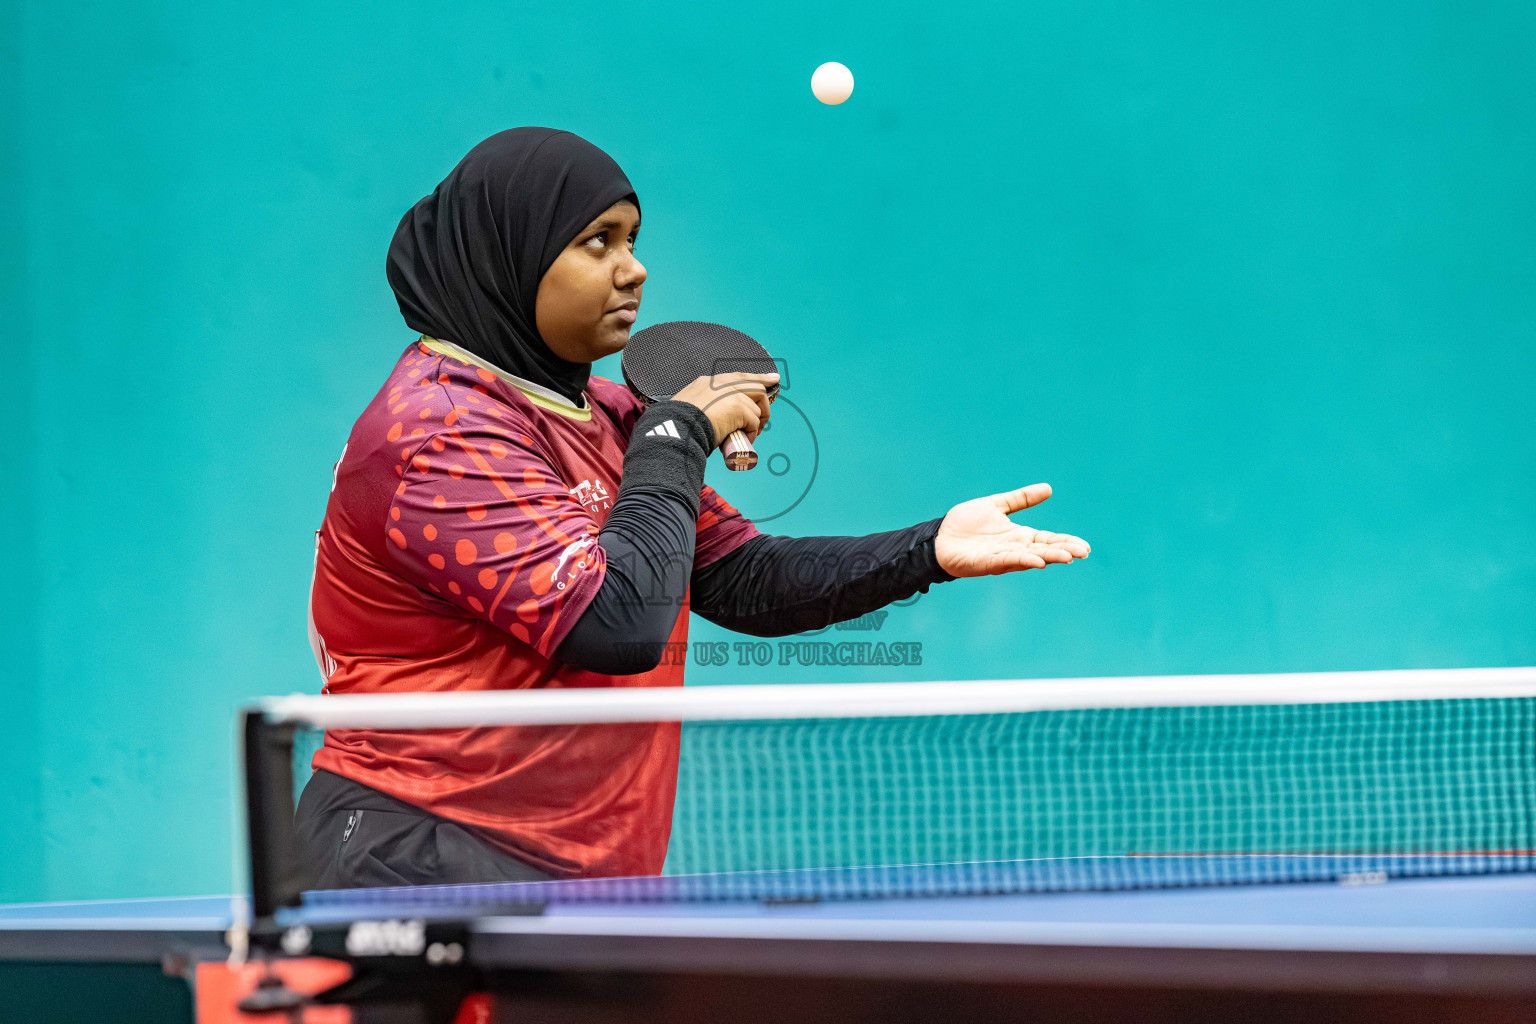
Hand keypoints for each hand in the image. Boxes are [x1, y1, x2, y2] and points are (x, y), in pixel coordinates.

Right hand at [672, 371, 778, 448]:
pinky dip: (752, 432)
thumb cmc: (678, 425)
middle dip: (764, 402)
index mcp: (708, 382)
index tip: (771, 379)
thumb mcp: (691, 408)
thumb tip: (718, 422)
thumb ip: (706, 408)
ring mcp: (730, 394)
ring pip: (755, 406)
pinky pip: (753, 421)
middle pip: (754, 385)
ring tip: (748, 436)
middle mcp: (721, 384)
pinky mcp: (738, 407)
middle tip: (765, 417)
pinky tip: (745, 440)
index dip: (757, 378)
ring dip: (755, 423)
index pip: (737, 377)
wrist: (675, 429)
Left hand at [934, 483, 1089, 577]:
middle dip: (1063, 551)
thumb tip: (1048, 488)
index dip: (1065, 542)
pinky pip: (1008, 561)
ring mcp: (1002, 557)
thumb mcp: (997, 506)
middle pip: (1044, 550)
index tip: (1084, 546)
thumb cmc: (966, 524)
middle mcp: (1014, 548)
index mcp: (1019, 536)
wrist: (940, 537)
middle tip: (1083, 552)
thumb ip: (1020, 499)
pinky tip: (1037, 561)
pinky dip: (1023, 561)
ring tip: (1068, 556)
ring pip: (1030, 557)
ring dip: (1049, 557)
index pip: (1048, 540)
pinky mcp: (987, 563)